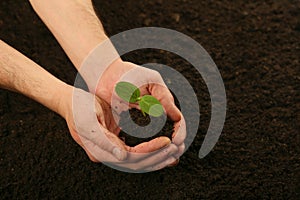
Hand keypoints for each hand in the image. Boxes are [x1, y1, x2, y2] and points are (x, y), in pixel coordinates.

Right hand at [61, 87, 179, 171]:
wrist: (70, 102)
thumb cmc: (78, 108)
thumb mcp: (88, 121)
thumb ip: (104, 141)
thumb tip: (123, 157)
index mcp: (99, 151)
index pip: (131, 157)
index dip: (150, 151)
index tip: (166, 142)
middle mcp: (106, 155)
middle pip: (137, 164)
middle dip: (158, 158)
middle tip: (176, 150)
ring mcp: (110, 152)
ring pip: (138, 162)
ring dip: (157, 158)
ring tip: (174, 153)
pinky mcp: (115, 146)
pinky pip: (135, 154)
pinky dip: (150, 153)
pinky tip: (162, 151)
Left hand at [96, 59, 185, 159]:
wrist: (107, 75)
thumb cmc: (129, 74)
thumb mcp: (151, 82)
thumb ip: (163, 98)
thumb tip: (177, 117)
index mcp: (164, 103)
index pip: (177, 121)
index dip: (179, 132)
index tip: (177, 142)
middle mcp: (156, 113)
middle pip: (171, 133)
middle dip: (175, 144)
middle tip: (174, 154)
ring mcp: (144, 121)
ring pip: (158, 139)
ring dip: (163, 149)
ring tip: (167, 160)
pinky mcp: (131, 126)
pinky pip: (141, 140)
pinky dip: (148, 149)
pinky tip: (150, 157)